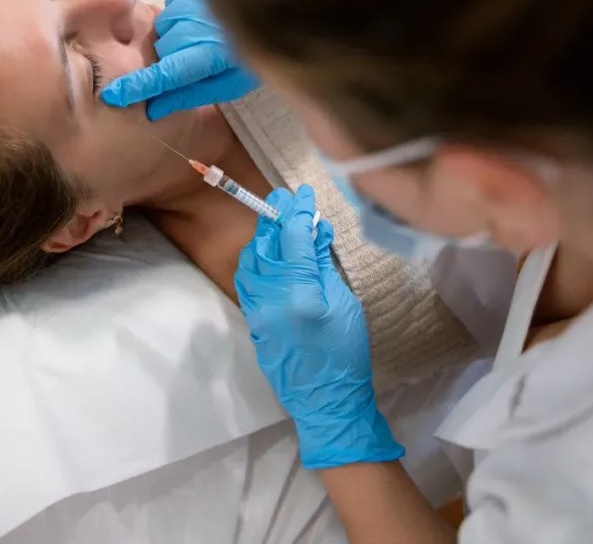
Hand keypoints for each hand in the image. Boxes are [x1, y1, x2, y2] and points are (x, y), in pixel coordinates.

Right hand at [99, 0, 258, 119]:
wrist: (275, 7)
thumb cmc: (248, 54)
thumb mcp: (229, 84)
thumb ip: (191, 94)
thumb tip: (154, 109)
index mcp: (213, 55)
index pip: (170, 73)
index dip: (142, 84)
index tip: (115, 95)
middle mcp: (201, 25)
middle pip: (162, 46)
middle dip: (169, 56)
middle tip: (193, 58)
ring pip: (165, 23)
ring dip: (176, 33)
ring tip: (202, 35)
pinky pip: (173, 1)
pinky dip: (182, 10)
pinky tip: (203, 14)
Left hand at [235, 185, 403, 468]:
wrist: (325, 400)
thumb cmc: (346, 353)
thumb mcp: (345, 304)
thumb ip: (324, 265)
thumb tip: (316, 230)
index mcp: (301, 294)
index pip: (293, 238)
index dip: (298, 210)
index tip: (302, 192)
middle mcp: (270, 299)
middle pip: (266, 244)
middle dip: (276, 218)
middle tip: (287, 200)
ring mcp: (256, 311)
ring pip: (250, 260)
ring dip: (262, 236)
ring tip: (279, 223)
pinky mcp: (251, 320)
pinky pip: (246, 280)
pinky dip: (256, 259)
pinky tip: (269, 252)